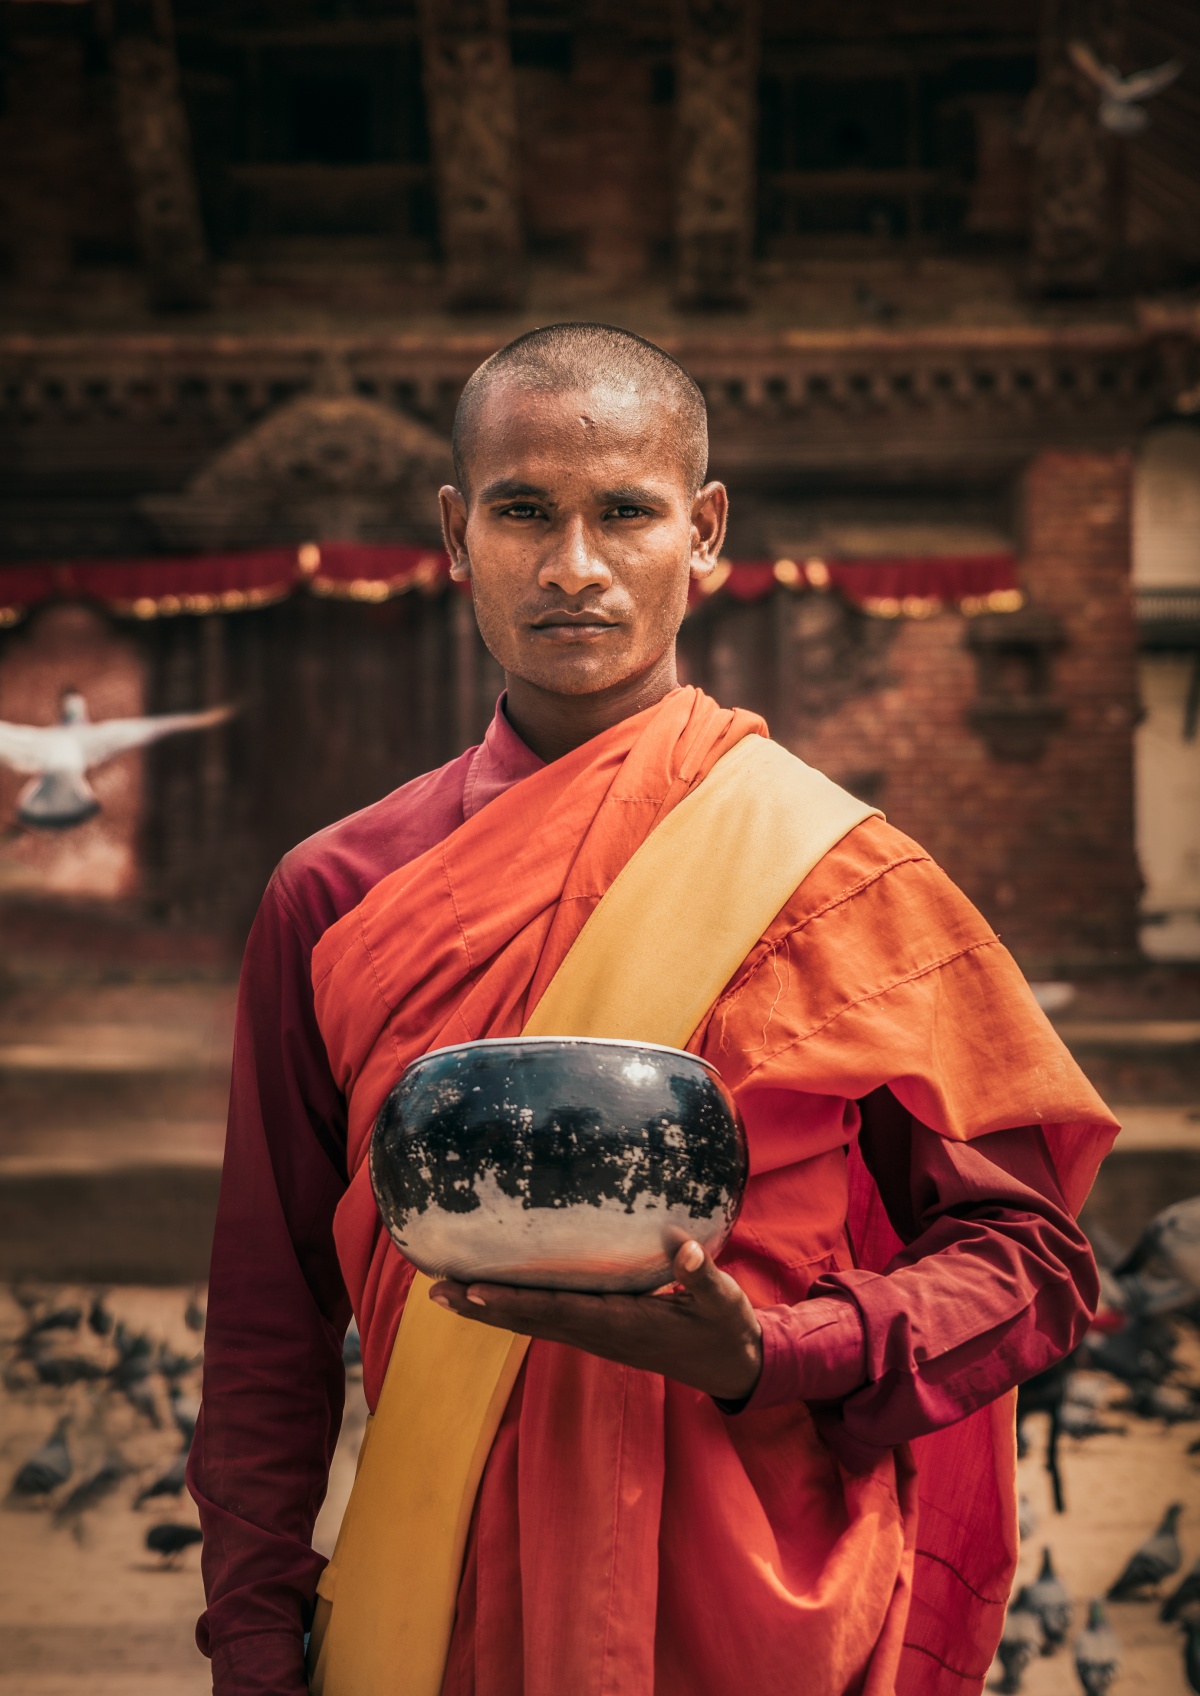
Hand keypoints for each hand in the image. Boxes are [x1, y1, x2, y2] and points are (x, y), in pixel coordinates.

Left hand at [429, 1239, 762, 1402]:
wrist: (730, 1366)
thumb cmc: (726, 1329)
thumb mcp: (724, 1302)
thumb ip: (703, 1276)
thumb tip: (684, 1248)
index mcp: (624, 1326)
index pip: (560, 1311)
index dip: (516, 1301)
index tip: (476, 1289)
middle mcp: (601, 1335)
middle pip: (531, 1321)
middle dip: (482, 1306)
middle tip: (435, 1289)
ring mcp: (597, 1337)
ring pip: (532, 1324)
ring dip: (487, 1310)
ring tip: (444, 1292)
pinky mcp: (600, 1332)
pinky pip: (547, 1320)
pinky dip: (512, 1308)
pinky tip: (489, 1296)